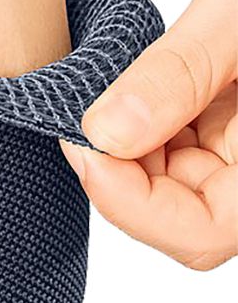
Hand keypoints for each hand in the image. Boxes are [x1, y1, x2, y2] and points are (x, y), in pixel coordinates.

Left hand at [61, 0, 237, 270]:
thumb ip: (181, 71)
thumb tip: (109, 131)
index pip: (203, 231)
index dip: (133, 207)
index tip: (84, 148)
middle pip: (183, 214)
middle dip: (123, 173)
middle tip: (80, 116)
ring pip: (173, 185)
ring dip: (129, 147)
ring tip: (110, 91)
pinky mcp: (232, 123)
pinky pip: (178, 146)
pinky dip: (143, 121)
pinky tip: (132, 86)